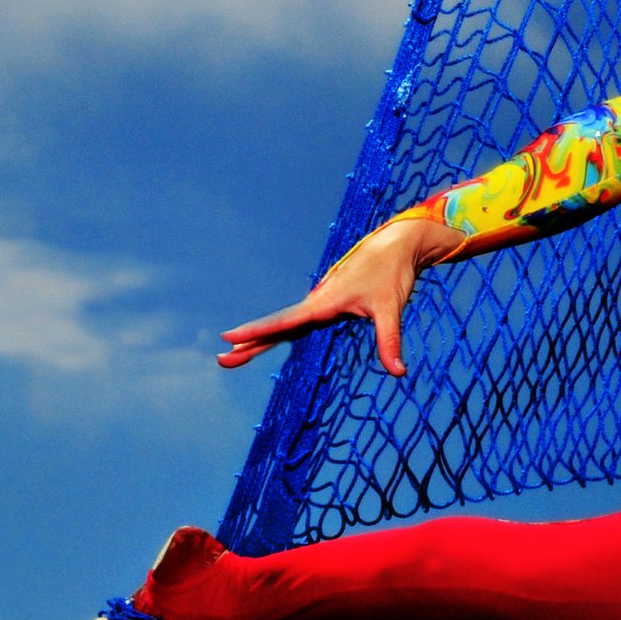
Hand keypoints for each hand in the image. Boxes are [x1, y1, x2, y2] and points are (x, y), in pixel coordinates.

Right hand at [217, 215, 465, 375]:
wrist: (397, 246)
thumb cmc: (391, 274)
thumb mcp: (391, 309)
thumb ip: (390, 341)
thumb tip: (398, 373)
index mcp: (325, 302)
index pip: (286, 322)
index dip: (258, 331)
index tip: (229, 338)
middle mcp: (317, 303)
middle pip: (278, 327)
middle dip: (250, 343)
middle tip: (222, 360)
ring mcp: (321, 304)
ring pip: (285, 325)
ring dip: (260, 339)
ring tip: (235, 355)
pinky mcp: (330, 305)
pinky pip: (298, 323)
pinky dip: (279, 333)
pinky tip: (268, 341)